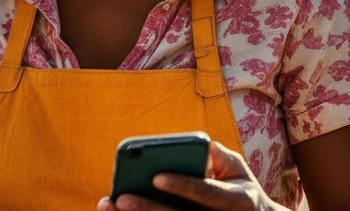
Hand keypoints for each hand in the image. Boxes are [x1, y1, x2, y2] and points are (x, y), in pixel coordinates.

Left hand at [97, 141, 286, 210]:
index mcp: (238, 199)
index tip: (156, 177)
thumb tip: (187, 145)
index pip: (207, 193)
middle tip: (121, 199)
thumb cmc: (237, 187)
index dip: (183, 185)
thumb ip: (214, 153)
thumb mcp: (235, 167)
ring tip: (111, 206)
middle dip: (149, 209)